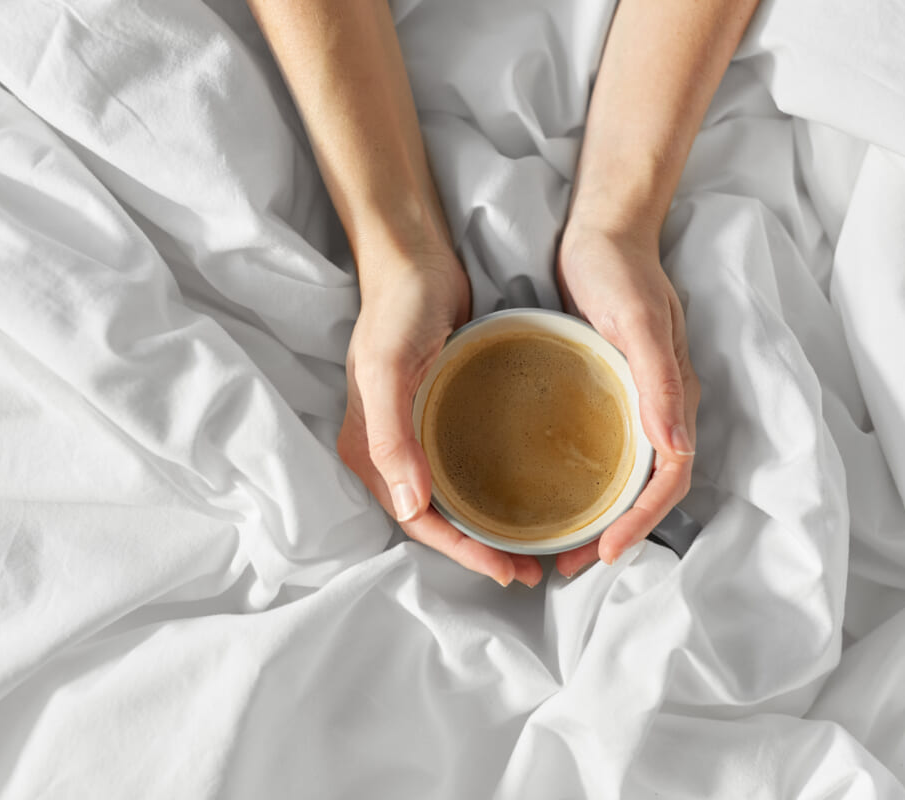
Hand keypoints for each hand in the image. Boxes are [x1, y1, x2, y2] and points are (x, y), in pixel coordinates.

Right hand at [338, 247, 543, 587]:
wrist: (414, 259)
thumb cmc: (398, 309)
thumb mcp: (388, 369)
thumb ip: (391, 437)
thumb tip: (410, 508)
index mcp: (369, 451)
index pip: (417, 521)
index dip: (461, 551)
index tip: (507, 569)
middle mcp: (390, 449)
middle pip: (436, 519)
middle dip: (479, 549)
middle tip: (531, 569)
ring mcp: (415, 432)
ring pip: (453, 497)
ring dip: (487, 525)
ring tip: (534, 544)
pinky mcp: (440, 412)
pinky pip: (465, 465)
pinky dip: (490, 489)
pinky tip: (524, 494)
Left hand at [554, 225, 699, 576]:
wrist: (604, 230)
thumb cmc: (619, 270)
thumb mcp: (637, 320)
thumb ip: (659, 379)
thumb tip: (675, 446)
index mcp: (675, 397)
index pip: (669, 478)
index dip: (642, 521)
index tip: (605, 551)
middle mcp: (661, 406)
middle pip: (649, 488)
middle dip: (617, 533)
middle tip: (569, 563)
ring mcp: (636, 399)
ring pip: (627, 475)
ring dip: (601, 515)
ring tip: (559, 544)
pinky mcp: (611, 389)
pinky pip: (608, 449)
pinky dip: (588, 481)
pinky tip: (554, 490)